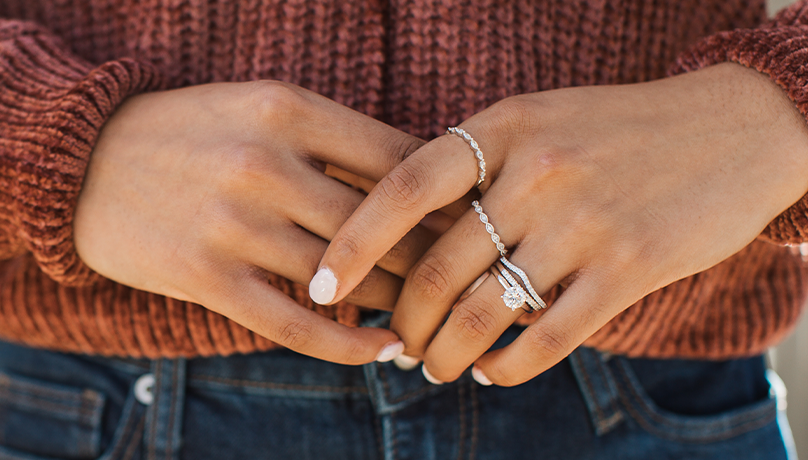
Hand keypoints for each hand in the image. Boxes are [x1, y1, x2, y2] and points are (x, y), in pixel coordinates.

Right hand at [75, 81, 437, 363]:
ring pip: (347, 278)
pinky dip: (349, 345)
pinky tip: (383, 350)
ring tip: (431, 316)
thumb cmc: (184, 133)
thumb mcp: (256, 107)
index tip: (472, 224)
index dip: (446, 198)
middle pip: (383, 225)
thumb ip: (330, 140)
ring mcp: (231, 224)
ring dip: (398, 303)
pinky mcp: (204, 277)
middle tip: (468, 281)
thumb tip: (421, 184)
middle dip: (434, 259)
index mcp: (285, 108)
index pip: (399, 159)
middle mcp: (262, 163)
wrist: (77, 161)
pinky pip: (295, 324)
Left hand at [313, 63, 807, 382]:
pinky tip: (489, 371)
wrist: (735, 125)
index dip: (351, 245)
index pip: (401, 191)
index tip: (319, 286)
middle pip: (433, 267)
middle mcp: (535, 172)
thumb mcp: (535, 119)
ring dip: (443, 353)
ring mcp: (583, 221)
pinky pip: (543, 338)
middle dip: (401, 319)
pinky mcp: (628, 267)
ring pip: (479, 313)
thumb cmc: (615, 129)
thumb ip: (471, 164)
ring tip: (433, 365)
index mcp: (501, 128)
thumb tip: (391, 230)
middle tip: (392, 340)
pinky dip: (503, 366)